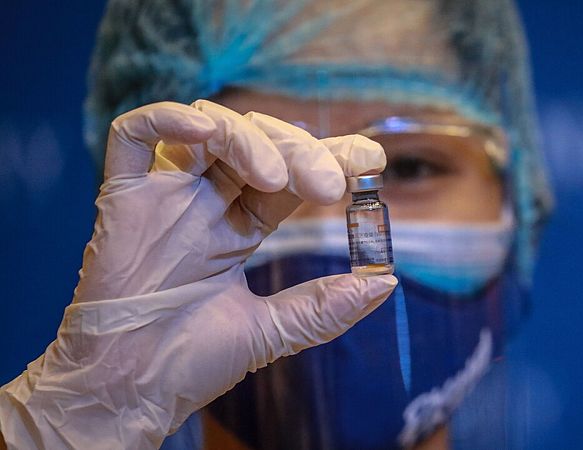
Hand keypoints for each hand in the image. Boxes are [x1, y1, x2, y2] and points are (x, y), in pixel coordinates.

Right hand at [0, 100, 396, 448]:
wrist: (126, 390)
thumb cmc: (188, 363)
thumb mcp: (270, 332)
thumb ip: (324, 306)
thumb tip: (385, 281)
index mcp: (238, 227)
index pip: (289, 175)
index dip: (328, 158)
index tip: (372, 160)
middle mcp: (205, 203)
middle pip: (259, 146)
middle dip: (300, 151)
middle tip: (331, 183)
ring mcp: (165, 196)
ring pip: (210, 131)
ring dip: (250, 140)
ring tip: (275, 176)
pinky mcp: (122, 197)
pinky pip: (134, 137)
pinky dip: (168, 119)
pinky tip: (205, 129)